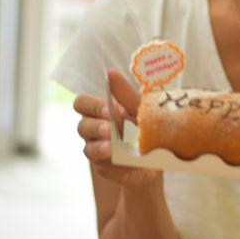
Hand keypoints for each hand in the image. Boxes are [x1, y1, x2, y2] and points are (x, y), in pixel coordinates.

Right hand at [73, 69, 158, 185]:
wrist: (158, 157)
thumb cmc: (145, 126)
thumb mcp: (138, 109)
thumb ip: (125, 94)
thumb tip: (110, 72)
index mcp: (101, 111)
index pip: (81, 104)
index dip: (91, 106)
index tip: (108, 108)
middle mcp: (95, 129)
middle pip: (81, 126)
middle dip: (95, 127)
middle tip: (110, 129)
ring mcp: (97, 149)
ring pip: (87, 147)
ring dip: (99, 146)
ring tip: (111, 147)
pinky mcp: (104, 167)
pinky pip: (100, 165)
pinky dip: (110, 161)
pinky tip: (119, 158)